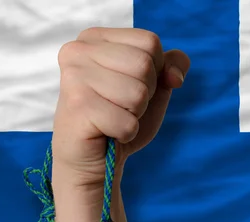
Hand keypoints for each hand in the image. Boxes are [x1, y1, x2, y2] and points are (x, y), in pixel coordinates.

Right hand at [51, 27, 189, 188]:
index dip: (155, 71)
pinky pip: (127, 122)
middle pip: (144, 65)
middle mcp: (78, 50)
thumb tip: (175, 76)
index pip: (150, 42)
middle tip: (121, 105)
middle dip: (145, 94)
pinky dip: (126, 133)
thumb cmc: (120, 116)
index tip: (131, 85)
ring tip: (113, 117)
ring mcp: (74, 77)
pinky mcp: (77, 106)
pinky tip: (107, 132)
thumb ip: (171, 67)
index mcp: (95, 38)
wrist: (92, 157)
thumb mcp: (154, 87)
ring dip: (134, 114)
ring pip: (138, 94)